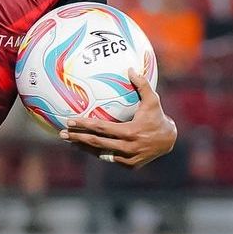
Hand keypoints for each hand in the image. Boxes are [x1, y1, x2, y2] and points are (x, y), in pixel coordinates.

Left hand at [60, 69, 177, 167]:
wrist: (170, 140)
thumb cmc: (157, 116)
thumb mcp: (153, 100)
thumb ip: (142, 84)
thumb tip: (130, 68)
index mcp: (131, 132)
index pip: (102, 128)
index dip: (84, 124)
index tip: (69, 121)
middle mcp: (128, 147)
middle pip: (97, 143)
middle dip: (77, 138)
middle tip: (62, 133)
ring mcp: (128, 158)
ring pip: (100, 153)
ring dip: (84, 147)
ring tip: (69, 141)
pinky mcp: (130, 165)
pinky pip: (109, 158)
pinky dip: (97, 153)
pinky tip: (85, 147)